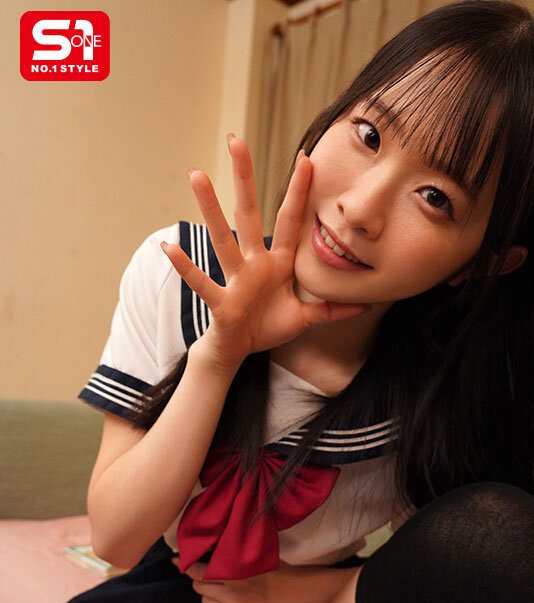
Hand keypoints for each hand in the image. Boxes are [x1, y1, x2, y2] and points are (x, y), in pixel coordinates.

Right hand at [161, 136, 371, 370]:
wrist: (238, 351)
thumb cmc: (266, 328)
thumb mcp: (305, 318)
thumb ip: (332, 309)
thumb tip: (366, 305)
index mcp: (277, 263)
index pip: (290, 220)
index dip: (299, 191)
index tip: (306, 157)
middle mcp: (254, 263)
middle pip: (249, 213)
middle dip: (244, 178)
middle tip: (235, 139)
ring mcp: (236, 280)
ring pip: (223, 239)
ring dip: (210, 208)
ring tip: (197, 175)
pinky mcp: (222, 302)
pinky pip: (202, 282)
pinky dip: (186, 267)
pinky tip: (169, 247)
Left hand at [175, 556, 357, 602]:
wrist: (301, 594)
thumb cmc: (278, 570)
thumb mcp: (254, 558)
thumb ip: (230, 557)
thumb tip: (203, 549)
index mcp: (236, 579)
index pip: (199, 573)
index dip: (186, 565)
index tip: (177, 559)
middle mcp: (234, 600)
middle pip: (199, 590)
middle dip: (201, 580)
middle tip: (209, 573)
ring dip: (211, 596)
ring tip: (227, 587)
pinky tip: (236, 602)